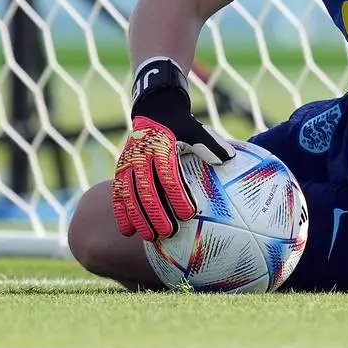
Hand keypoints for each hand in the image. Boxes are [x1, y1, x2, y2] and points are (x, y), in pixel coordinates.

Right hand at [111, 58, 235, 241]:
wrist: (155, 109)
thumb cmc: (180, 124)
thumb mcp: (195, 127)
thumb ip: (209, 143)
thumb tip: (228, 159)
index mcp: (161, 145)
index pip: (168, 174)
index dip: (177, 194)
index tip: (188, 213)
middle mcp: (141, 155)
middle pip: (146, 188)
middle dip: (156, 212)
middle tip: (169, 233)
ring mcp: (128, 162)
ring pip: (129, 193)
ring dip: (138, 217)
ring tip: (150, 238)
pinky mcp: (121, 169)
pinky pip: (118, 192)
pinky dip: (121, 212)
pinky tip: (127, 231)